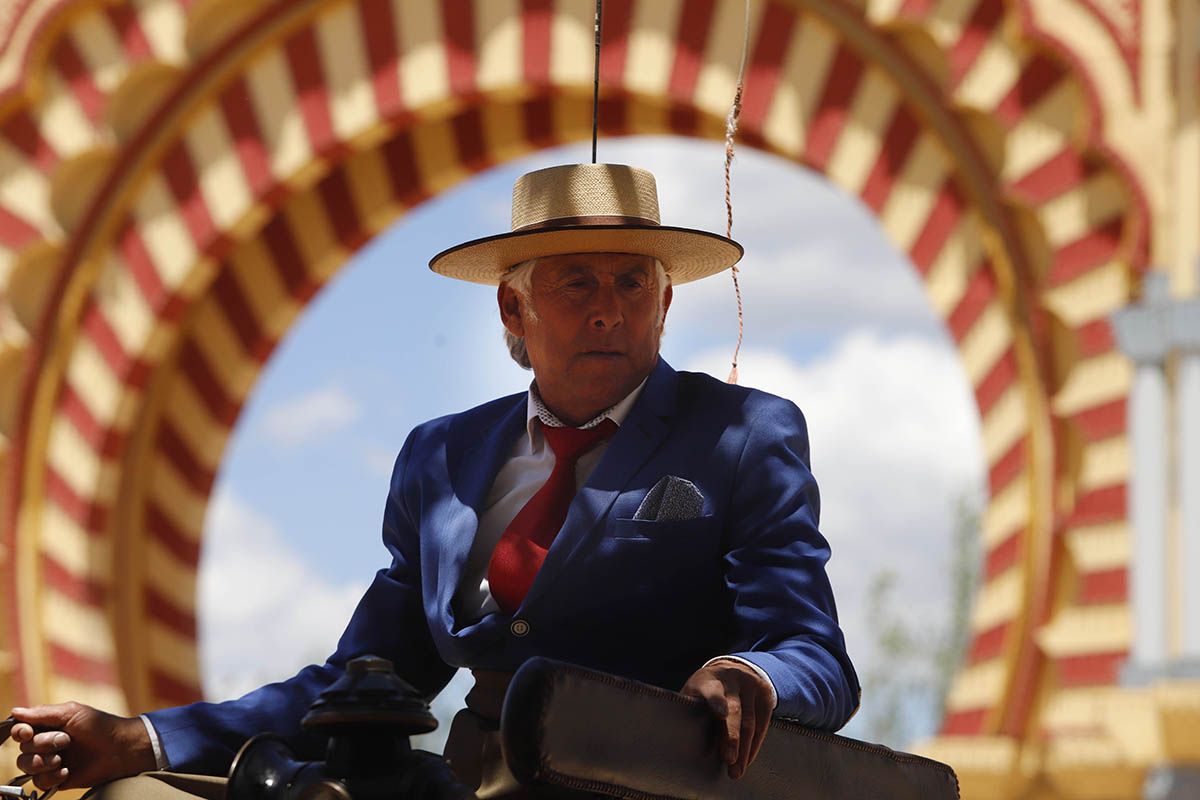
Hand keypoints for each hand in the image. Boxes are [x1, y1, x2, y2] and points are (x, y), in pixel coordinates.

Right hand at [6, 703, 156, 790]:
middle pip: (23, 749)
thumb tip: (15, 711)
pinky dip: (51, 777)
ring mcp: (51, 762)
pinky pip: (39, 782)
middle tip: (65, 741)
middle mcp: (46, 744)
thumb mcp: (72, 713)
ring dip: (43, 762)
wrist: (121, 748)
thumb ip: (43, 713)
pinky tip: (67, 771)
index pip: (21, 730)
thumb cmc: (100, 726)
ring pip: (26, 766)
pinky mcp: (57, 779)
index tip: (27, 732)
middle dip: (42, 745)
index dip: (20, 732)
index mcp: (48, 726)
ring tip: (62, 759)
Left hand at [680, 660, 772, 779]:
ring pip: (750, 722)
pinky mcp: (765, 694)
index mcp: (709, 680)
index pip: (712, 690)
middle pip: (735, 711)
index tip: (721, 713)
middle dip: (732, 738)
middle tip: (729, 760)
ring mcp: (751, 685)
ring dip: (744, 749)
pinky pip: (762, 724)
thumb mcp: (695, 694)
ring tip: (737, 770)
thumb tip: (682, 746)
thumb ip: (692, 711)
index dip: (717, 701)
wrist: (733, 670)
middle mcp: (732, 680)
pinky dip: (754, 745)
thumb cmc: (705, 691)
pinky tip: (747, 759)